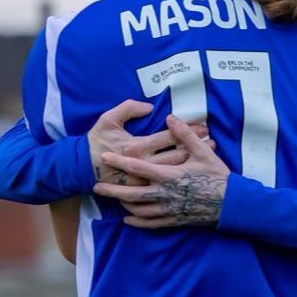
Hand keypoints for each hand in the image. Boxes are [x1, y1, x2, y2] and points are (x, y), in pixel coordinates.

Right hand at [87, 100, 208, 185]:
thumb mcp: (108, 119)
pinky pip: (164, 186)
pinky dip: (180, 179)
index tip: (204, 127)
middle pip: (177, 156)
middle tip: (215, 142)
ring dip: (193, 163)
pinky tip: (193, 174)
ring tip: (210, 156)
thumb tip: (149, 106)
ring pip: (175, 171)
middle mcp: (144, 164)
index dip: (188, 131)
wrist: (82, 169)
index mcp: (137, 146)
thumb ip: (128, 108)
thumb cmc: (96, 142)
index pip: (169, 136)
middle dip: (197, 148)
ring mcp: (143, 180)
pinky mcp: (142, 191)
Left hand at [93, 115, 229, 226]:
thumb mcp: (204, 152)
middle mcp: (165, 194)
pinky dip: (137, 221)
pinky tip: (128, 219)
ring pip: (138, 210)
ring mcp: (168, 209)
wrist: (231, 204)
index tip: (104, 157)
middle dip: (112, 190)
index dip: (119, 162)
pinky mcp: (173, 220)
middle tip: (96, 187)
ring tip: (113, 198)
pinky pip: (150, 223)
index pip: (138, 167)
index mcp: (170, 175)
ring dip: (123, 204)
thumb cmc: (218, 176)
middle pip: (131, 193)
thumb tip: (170, 118)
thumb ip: (185, 135)